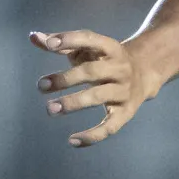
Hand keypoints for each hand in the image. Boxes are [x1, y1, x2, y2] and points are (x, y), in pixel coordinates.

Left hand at [31, 28, 156, 146]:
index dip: (70, 40)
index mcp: (111, 48)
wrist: (145, 73)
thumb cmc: (105, 60)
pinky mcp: (126, 112)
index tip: (49, 45)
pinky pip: (110, 127)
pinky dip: (93, 136)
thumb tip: (33, 37)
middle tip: (41, 85)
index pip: (90, 39)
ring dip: (74, 102)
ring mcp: (124, 91)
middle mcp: (120, 68)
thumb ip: (62, 44)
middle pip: (92, 71)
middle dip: (66, 78)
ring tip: (50, 109)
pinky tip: (72, 141)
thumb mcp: (88, 49)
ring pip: (99, 97)